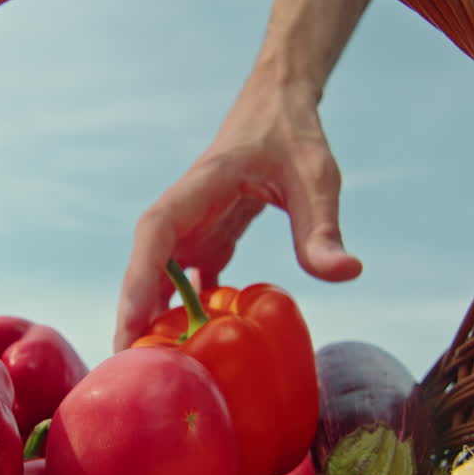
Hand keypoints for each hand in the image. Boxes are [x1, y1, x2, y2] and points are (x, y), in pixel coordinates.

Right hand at [113, 77, 362, 351]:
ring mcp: (193, 226)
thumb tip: (346, 273)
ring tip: (149, 370)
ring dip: (152, 317)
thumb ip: (323, 226)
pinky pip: (186, 281)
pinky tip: (186, 350)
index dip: (141, 277)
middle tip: (127, 366)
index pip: (157, 230)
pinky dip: (183, 313)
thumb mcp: (317, 176)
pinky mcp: (207, 238)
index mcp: (201, 186)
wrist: (280, 104)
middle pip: (146, 263)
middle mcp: (187, 210)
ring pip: (159, 276)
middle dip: (133, 311)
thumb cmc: (294, 134)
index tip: (132, 320)